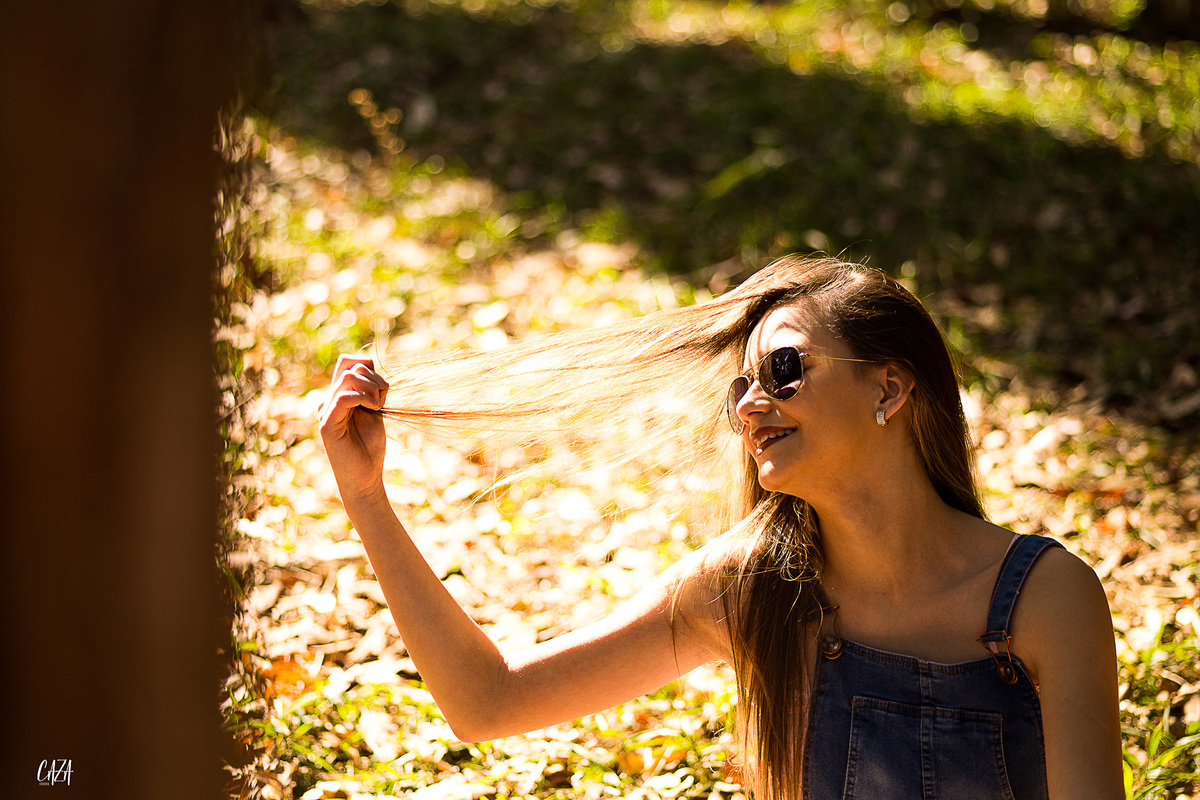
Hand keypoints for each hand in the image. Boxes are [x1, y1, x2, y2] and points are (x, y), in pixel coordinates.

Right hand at [319, 355, 389, 503]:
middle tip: (382, 400)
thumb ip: (369, 389)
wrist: (364, 478)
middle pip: (350, 367)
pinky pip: (343, 397)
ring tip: (378, 406)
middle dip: (374, 378)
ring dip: (372, 387)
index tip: (382, 388)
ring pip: (348, 378)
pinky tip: (374, 409)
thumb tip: (369, 364)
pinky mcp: (327, 424)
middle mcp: (328, 401)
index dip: (368, 365)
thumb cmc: (370, 447)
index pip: (348, 362)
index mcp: (339, 396)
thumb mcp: (373, 411)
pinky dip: (363, 397)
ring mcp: (325, 411)